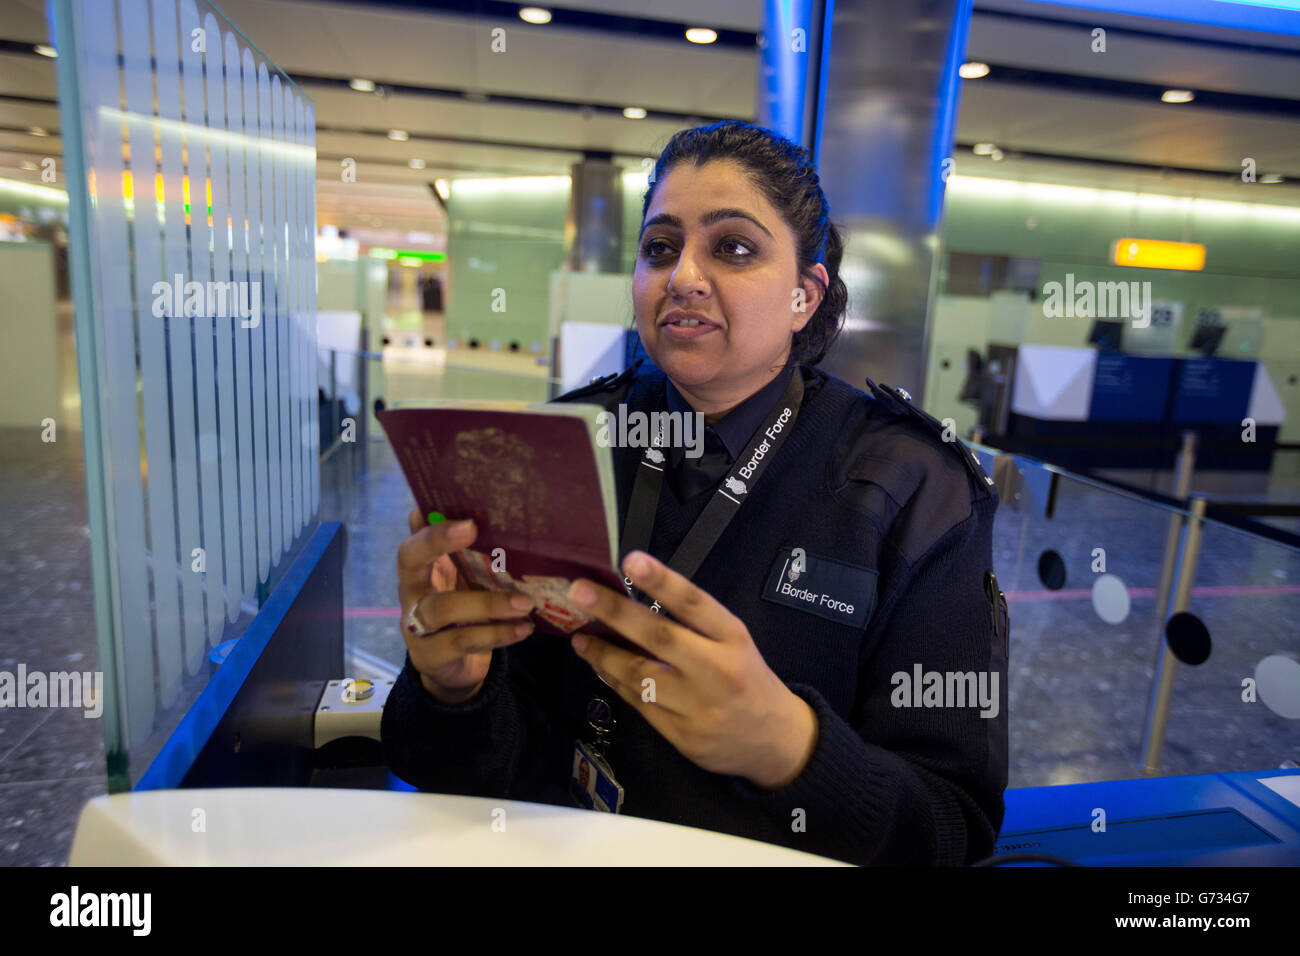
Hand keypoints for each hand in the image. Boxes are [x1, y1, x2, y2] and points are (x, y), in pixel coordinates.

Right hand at [397, 506, 534, 704]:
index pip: (415, 537)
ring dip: (487, 603)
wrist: (455, 668)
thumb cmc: (464, 614)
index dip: (431, 525)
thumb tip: (493, 516)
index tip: (460, 512)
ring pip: (441, 607)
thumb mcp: (467, 582)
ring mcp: (416, 625)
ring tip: (525, 602)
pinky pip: (462, 640)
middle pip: (410, 560)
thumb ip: (473, 554)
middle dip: (437, 541)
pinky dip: (497, 634)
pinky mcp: (431, 655)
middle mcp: (411, 591)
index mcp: (421, 568)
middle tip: (472, 527)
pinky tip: (524, 628)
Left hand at [566, 551, 817, 788]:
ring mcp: (698, 707)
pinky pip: (639, 704)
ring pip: (639, 676)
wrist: (775, 741)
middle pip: (659, 637)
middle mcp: (717, 671)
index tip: (630, 559)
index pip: (694, 604)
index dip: (661, 580)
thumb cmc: (746, 677)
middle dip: (614, 613)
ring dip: (603, 653)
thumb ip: (693, 624)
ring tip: (580, 638)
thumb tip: (632, 598)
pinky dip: (615, 681)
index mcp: (733, 639)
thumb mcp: (733, 641)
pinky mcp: (682, 737)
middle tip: (578, 593)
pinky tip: (600, 667)